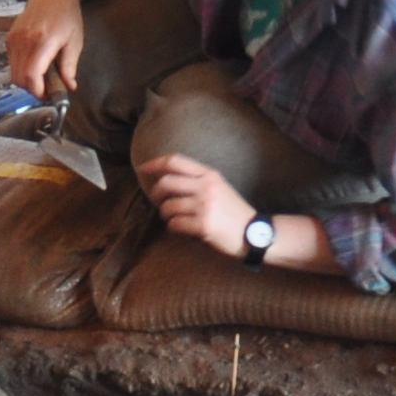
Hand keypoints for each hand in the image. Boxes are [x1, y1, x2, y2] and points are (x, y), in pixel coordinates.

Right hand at [7, 0, 86, 98]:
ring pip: (13, 73)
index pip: (31, 75)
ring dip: (26, 81)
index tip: (48, 96)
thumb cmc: (67, 16)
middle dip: (32, 90)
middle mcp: (24, 40)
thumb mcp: (75, 41)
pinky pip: (11, 63)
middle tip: (46, 90)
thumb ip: (70, 66)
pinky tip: (34, 66)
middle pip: (19, 78)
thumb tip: (69, 88)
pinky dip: (21, 70)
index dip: (37, 91)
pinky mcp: (9, 38)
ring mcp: (14, 39)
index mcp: (43, 41)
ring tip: (42, 78)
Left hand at [140, 153, 259, 253]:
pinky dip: (173, 227)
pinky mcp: (203, 225)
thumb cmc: (233, 211)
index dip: (154, 164)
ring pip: (168, 206)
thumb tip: (168, 181)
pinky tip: (181, 228)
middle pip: (166, 183)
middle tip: (159, 201)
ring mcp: (204, 206)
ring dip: (165, 214)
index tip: (142, 169)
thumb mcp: (220, 187)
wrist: (253, 233)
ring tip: (173, 218)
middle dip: (156, 193)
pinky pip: (175, 224)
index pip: (175, 161)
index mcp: (209, 175)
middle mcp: (206, 187)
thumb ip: (198, 180)